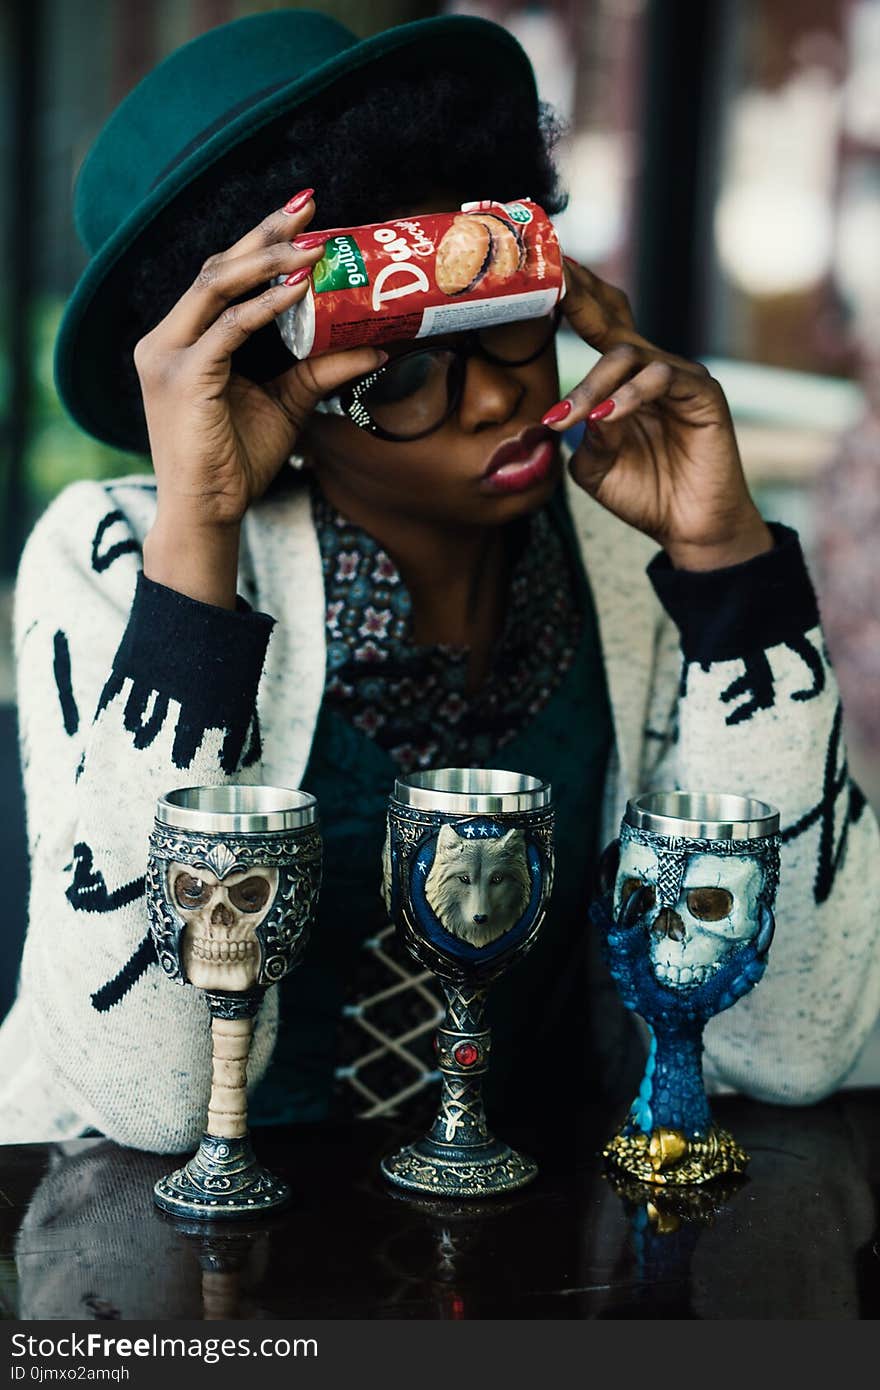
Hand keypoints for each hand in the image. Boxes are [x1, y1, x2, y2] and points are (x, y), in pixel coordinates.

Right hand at [134, 191, 384, 533]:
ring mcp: (168, 356)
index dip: (259, 241)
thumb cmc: (236, 462)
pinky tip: (298, 291)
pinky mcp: (183, 378)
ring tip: (312, 245)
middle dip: (264, 234)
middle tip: (309, 208)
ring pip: (217, 286)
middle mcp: (166, 340)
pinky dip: (264, 307)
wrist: (207, 513)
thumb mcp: (286, 404)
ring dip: (267, 261)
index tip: (302, 216)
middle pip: (216, 268)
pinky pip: (228, 329)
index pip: (220, 276)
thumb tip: (374, 346)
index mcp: (183, 340)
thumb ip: (321, 371)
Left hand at [546, 260, 772, 569]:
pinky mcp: (702, 393)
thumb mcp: (595, 466)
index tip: (544, 272)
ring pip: (629, 355)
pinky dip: (629, 397)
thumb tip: (577, 408)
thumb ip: (582, 433)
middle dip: (581, 298)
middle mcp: (652, 367)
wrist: (689, 528)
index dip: (573, 297)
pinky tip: (606, 417)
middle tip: (554, 280)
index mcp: (624, 378)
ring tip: (566, 419)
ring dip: (591, 386)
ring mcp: (678, 376)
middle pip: (613, 319)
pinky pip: (661, 379)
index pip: (596, 326)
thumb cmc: (645, 494)